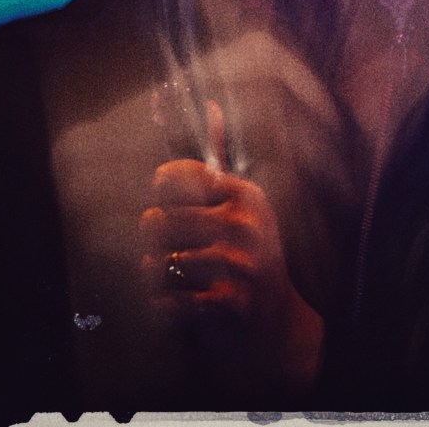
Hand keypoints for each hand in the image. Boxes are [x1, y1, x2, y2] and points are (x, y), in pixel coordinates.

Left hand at [139, 103, 323, 399]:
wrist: (276, 325)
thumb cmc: (247, 253)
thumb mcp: (240, 201)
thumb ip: (217, 156)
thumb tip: (209, 102)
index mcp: (243, 194)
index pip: (175, 177)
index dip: (160, 192)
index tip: (167, 201)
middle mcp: (244, 224)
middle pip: (157, 220)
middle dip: (152, 238)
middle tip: (166, 245)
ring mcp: (240, 264)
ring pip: (158, 262)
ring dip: (155, 273)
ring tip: (170, 274)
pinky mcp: (232, 303)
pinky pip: (170, 301)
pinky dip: (163, 307)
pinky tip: (174, 304)